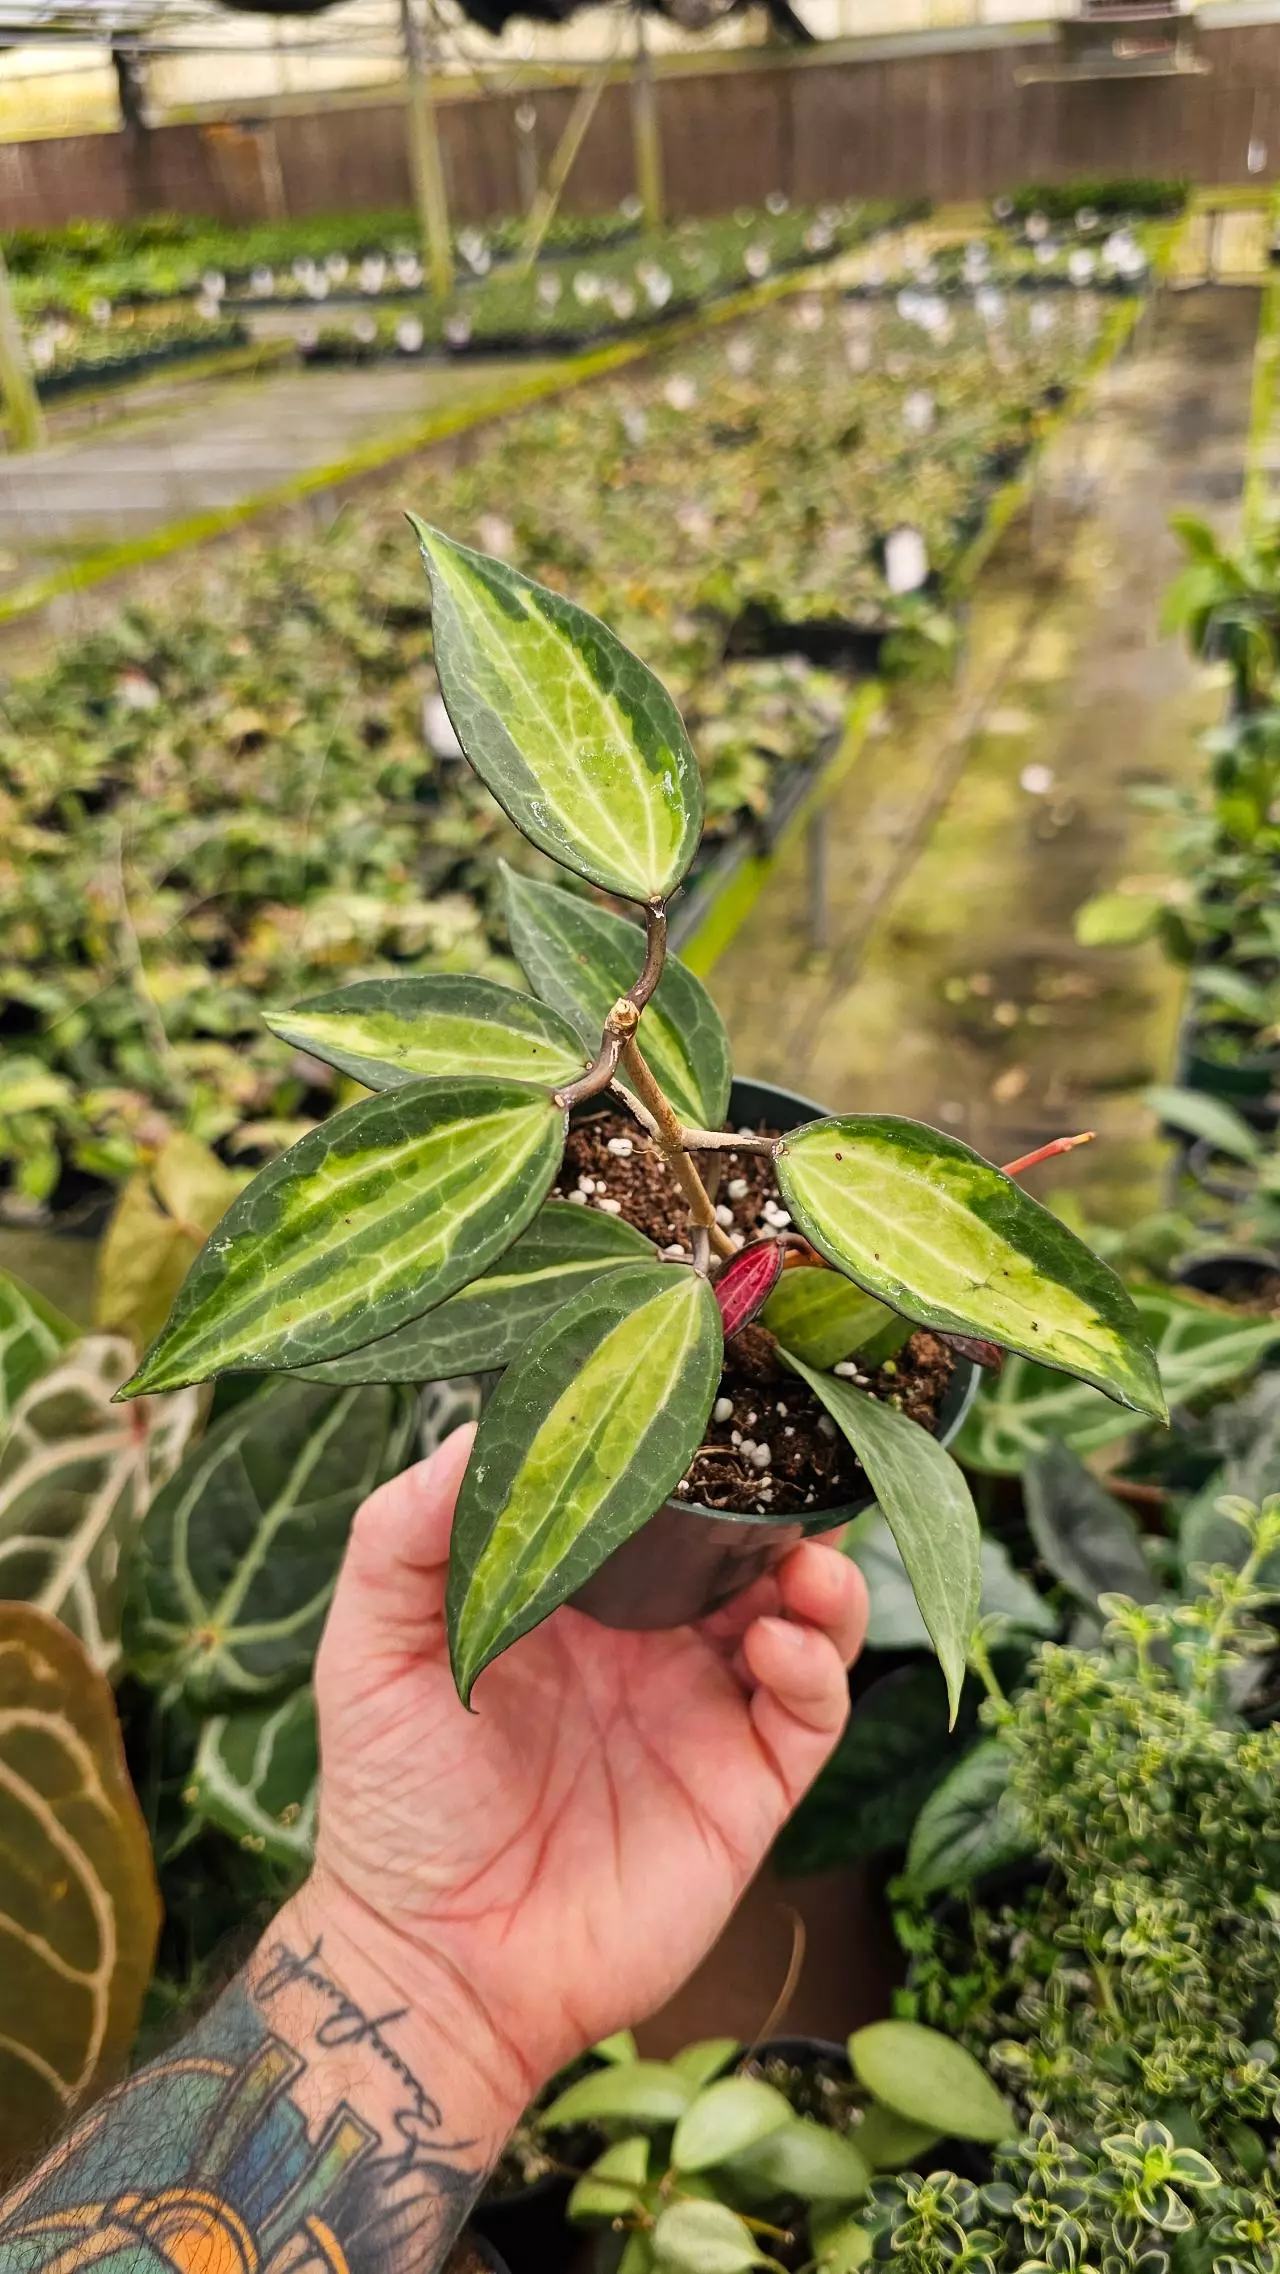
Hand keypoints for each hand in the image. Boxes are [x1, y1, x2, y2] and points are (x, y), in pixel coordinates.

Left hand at [303, 1423, 866, 2105]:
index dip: (690, 1452)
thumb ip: (401, 1535)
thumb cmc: (391, 1805)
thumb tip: (474, 1427)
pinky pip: (809, 1712)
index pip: (654, 1501)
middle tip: (788, 1458)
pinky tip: (775, 1647)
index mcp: (575, 1598)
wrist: (433, 1965)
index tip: (709, 1393)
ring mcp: (704, 1713)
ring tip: (806, 1557)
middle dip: (779, 1498)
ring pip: (801, 1617)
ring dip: (820, 1574)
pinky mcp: (746, 1789)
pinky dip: (815, 1666)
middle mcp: (652, 1643)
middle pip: (747, 1544)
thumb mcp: (369, 1651)